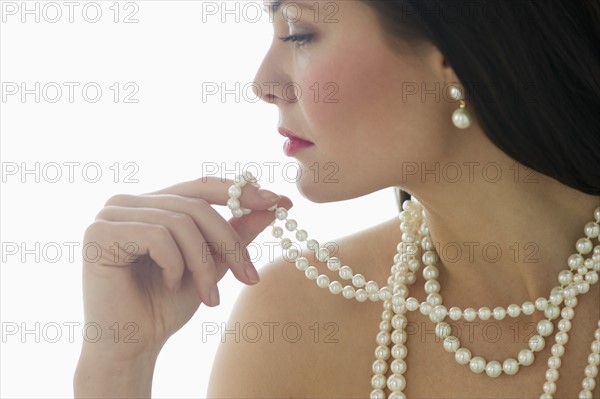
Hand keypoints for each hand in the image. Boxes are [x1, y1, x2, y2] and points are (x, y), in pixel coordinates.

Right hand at [78, 176, 291, 358]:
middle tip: (250, 277)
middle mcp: (129, 202)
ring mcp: (111, 214)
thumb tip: (273, 206)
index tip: (278, 202)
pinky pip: (157, 236)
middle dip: (229, 243)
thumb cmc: (166, 304)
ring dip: (203, 264)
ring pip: (180, 223)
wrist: (133, 345)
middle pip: (196, 206)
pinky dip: (174, 265)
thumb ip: (235, 233)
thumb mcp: (211, 264)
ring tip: (209, 296)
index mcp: (153, 204)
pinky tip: (169, 285)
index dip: (239, 191)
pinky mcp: (100, 233)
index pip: (200, 186)